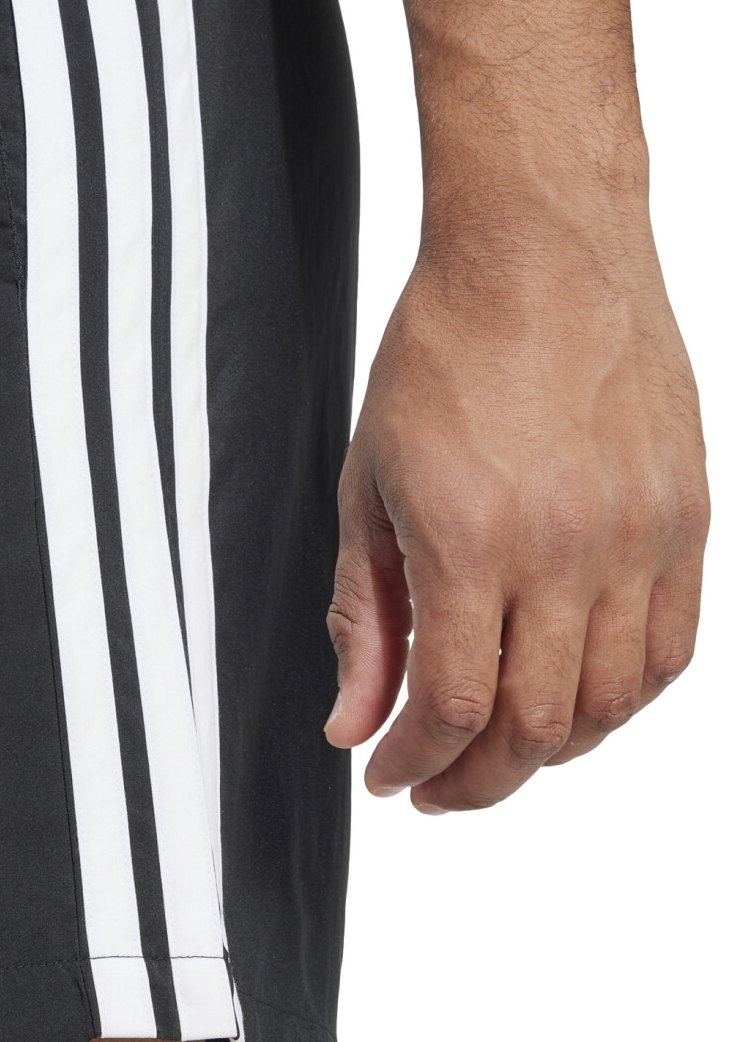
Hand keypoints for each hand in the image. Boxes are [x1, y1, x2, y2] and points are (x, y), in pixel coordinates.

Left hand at [325, 220, 708, 812]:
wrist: (538, 256)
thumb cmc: (438, 358)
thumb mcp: (368, 487)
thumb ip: (362, 614)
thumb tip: (354, 723)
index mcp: (470, 540)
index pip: (452, 706)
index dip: (415, 761)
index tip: (386, 776)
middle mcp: (568, 550)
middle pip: (536, 728)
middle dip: (476, 780)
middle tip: (434, 785)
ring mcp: (641, 536)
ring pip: (610, 704)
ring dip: (548, 751)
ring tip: (496, 750)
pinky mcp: (686, 518)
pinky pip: (669, 650)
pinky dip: (619, 701)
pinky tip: (571, 700)